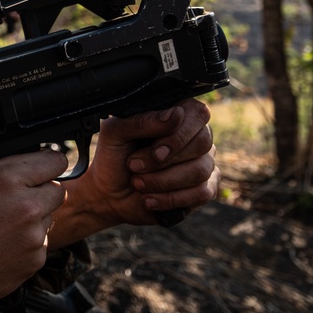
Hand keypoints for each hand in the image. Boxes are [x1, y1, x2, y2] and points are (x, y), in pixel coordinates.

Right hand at [0, 151, 68, 312]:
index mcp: (7, 179)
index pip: (54, 161)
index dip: (47, 165)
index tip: (40, 170)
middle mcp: (26, 205)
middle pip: (58, 191)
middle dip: (42, 193)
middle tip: (18, 200)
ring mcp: (33, 235)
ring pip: (48, 218)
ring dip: (33, 220)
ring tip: (2, 227)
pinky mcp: (35, 259)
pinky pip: (40, 244)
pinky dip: (26, 244)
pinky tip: (2, 246)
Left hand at [51, 98, 218, 243]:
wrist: (109, 194)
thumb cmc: (113, 157)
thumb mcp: (115, 133)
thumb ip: (142, 120)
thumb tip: (176, 115)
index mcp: (176, 115)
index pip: (197, 113)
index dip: (179, 134)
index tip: (155, 151)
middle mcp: (194, 136)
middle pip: (202, 143)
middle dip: (163, 162)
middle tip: (134, 166)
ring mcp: (202, 162)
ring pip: (200, 170)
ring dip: (162, 181)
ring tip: (137, 183)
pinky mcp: (203, 189)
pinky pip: (202, 192)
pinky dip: (170, 198)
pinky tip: (150, 199)